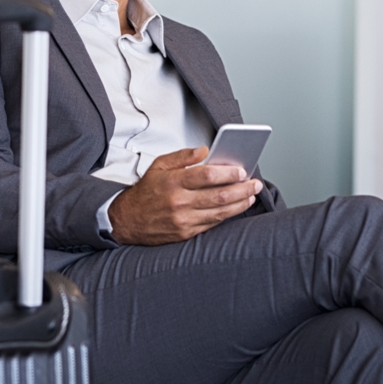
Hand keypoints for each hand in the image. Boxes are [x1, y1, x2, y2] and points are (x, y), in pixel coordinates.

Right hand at [108, 146, 261, 245]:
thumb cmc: (145, 192)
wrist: (127, 220)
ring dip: (239, 203)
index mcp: (173, 181)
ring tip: (250, 196)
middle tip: (255, 183)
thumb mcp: (158, 165)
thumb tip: (205, 150)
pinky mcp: (186, 233)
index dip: (228, 173)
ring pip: (220, 212)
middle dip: (242, 189)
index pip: (207, 175)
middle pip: (219, 195)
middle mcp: (179, 202)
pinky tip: (235, 208)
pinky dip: (227, 215)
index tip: (241, 170)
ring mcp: (184, 219)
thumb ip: (182, 156)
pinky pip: (212, 223)